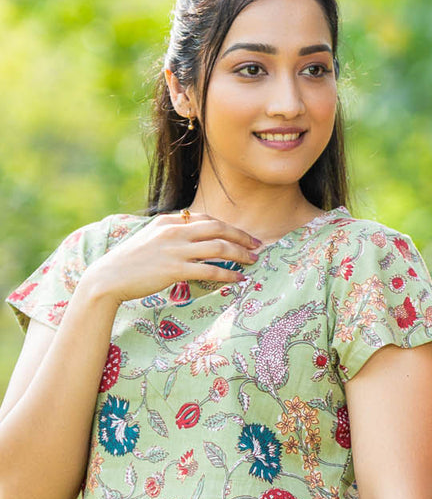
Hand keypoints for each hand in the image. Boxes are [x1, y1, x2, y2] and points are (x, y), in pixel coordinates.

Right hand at [82, 211, 261, 305]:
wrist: (107, 278)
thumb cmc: (128, 263)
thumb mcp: (149, 240)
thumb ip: (170, 237)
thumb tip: (192, 242)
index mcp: (167, 221)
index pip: (206, 219)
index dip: (228, 227)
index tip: (242, 235)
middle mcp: (173, 231)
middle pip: (218, 228)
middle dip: (242, 236)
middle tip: (257, 245)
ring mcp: (175, 249)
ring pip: (219, 247)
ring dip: (241, 254)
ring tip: (253, 261)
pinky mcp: (175, 269)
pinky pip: (211, 269)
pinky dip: (229, 274)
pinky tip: (238, 279)